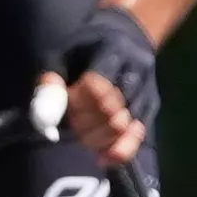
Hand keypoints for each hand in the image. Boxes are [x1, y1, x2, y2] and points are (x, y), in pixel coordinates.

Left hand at [45, 11, 164, 164]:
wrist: (123, 38)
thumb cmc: (84, 50)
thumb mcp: (60, 56)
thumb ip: (50, 83)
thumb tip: (45, 117)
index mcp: (112, 48)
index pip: (96, 86)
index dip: (76, 103)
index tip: (66, 102)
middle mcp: (136, 68)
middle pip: (110, 109)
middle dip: (84, 124)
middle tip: (71, 124)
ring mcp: (147, 88)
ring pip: (123, 125)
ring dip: (97, 138)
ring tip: (83, 135)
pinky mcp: (151, 106)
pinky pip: (137, 137)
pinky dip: (117, 152)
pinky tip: (101, 158)